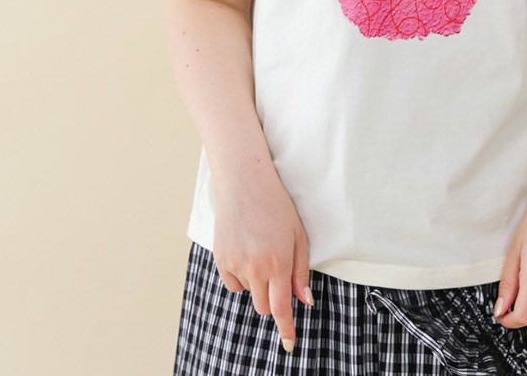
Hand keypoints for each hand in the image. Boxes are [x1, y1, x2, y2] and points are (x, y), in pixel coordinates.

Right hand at [211, 162, 313, 353]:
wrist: (244, 182)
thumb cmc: (276, 205)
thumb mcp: (298, 235)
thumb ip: (301, 270)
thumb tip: (305, 300)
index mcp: (278, 262)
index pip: (281, 307)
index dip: (286, 328)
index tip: (289, 344)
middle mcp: (255, 267)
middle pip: (264, 306)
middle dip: (273, 299)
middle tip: (278, 273)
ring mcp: (235, 263)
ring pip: (249, 293)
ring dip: (257, 284)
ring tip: (261, 251)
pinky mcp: (220, 259)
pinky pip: (233, 283)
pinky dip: (241, 277)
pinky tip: (246, 252)